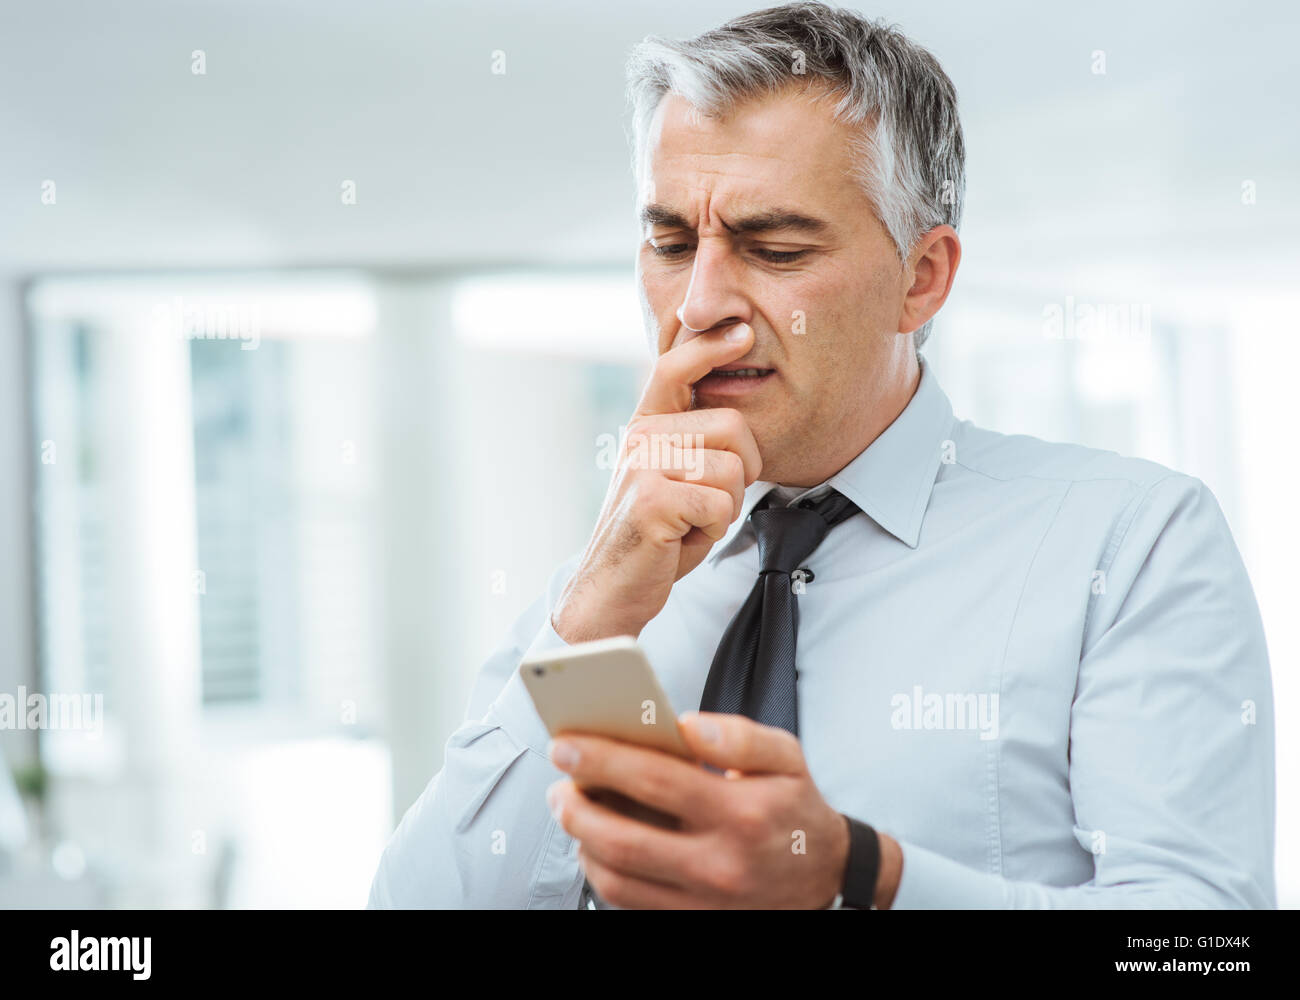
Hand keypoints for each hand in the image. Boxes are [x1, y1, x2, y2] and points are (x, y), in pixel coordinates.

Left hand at [546, 711, 852, 908]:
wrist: (828, 877)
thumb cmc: (796, 809)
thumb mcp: (786, 757)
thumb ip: (737, 735)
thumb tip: (684, 724)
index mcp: (741, 813)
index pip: (655, 781)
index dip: (601, 760)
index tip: (567, 744)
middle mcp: (720, 865)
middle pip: (623, 841)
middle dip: (575, 808)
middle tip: (558, 784)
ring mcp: (704, 902)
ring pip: (617, 880)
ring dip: (581, 843)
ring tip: (573, 811)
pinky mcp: (693, 921)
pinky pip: (630, 904)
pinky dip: (602, 874)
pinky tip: (597, 845)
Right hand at [551, 323, 761, 642]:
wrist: (612, 589)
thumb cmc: (655, 536)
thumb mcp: (673, 477)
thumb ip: (693, 442)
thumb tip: (739, 415)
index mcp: (644, 427)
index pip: (673, 368)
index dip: (708, 346)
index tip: (741, 332)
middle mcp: (639, 437)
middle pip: (734, 427)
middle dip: (744, 471)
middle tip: (710, 502)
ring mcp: (642, 465)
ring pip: (732, 468)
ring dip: (725, 507)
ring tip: (692, 522)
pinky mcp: (651, 499)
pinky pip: (718, 502)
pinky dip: (712, 528)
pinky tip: (683, 537)